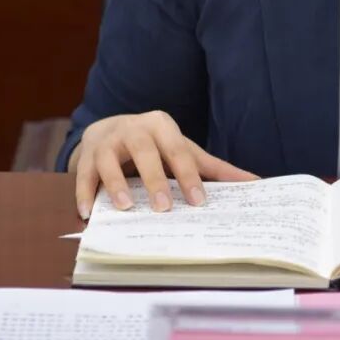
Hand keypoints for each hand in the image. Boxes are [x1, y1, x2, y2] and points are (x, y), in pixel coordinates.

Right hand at [71, 110, 257, 219]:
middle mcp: (134, 129)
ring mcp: (107, 140)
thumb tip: (256, 183)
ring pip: (109, 160)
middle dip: (155, 179)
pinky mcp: (86, 155)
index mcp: (162, 125)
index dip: (188, 176)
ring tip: (126, 208)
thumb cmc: (156, 145)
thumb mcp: (184, 150)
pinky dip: (84, 193)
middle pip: (145, 151)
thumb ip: (215, 168)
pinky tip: (87, 214)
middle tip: (164, 208)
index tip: (198, 201)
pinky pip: (83, 174)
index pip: (178, 151)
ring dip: (115, 184)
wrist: (111, 128)